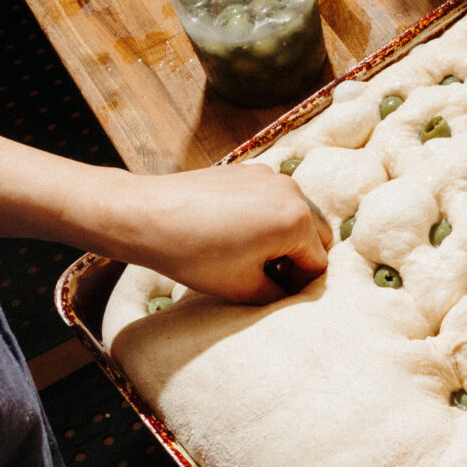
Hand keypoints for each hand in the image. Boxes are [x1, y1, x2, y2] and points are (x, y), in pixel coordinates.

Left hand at [85, 164, 330, 304]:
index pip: (319, 263)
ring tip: (254, 257)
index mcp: (296, 221)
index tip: (278, 295)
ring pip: (296, 214)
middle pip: (316, 234)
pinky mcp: (248, 171)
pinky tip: (238, 234)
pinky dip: (268, 218)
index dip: (300, 286)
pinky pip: (273, 199)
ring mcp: (269, 177)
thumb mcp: (242, 287)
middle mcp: (291, 192)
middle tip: (271, 278)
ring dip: (286, 237)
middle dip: (299, 258)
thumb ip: (278, 294)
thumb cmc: (193, 253)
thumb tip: (288, 292)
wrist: (147, 215)